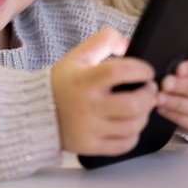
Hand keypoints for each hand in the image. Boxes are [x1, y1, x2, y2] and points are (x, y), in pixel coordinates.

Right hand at [52, 28, 157, 155]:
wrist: (37, 111)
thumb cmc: (62, 82)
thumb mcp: (79, 54)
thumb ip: (104, 40)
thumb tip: (129, 43)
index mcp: (84, 79)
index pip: (119, 72)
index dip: (140, 70)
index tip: (147, 71)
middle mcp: (87, 105)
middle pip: (133, 104)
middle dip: (149, 95)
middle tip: (149, 89)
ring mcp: (89, 128)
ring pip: (133, 126)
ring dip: (144, 114)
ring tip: (141, 106)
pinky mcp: (90, 146)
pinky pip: (124, 144)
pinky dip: (134, 134)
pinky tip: (130, 124)